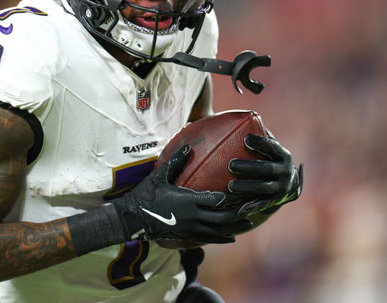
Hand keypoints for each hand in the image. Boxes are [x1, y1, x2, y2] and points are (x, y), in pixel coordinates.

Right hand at [113, 145, 251, 243]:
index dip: (232, 196)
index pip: (217, 199)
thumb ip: (176, 161)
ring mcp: (191, 228)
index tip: (243, 189)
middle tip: (253, 207)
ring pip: (219, 231)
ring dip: (235, 227)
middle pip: (223, 217)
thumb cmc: (145, 194)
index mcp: (188, 200)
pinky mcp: (187, 236)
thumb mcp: (160, 175)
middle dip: (239, 213)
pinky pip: (209, 239)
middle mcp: (193, 216)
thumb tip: (190, 148)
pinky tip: (232, 237)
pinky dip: (222, 238)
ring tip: (249, 223)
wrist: (133, 218)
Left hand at [228, 134, 302, 215]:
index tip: (246, 139)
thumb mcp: (265, 146)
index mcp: (282, 154)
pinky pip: (262, 204)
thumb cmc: (265, 158)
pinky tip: (238, 209)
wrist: (285, 185)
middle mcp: (285, 171)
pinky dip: (251, 207)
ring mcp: (281, 188)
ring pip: (264, 188)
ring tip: (230, 186)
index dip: (261, 143)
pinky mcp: (275, 202)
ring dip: (248, 187)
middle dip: (250, 167)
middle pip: (267, 169)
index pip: (272, 147)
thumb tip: (233, 116)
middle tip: (231, 164)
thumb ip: (253, 133)